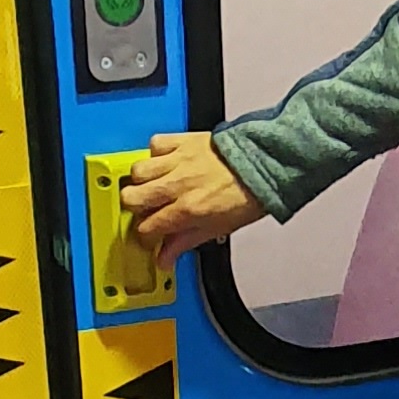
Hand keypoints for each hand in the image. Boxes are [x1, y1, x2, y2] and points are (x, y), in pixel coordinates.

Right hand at [121, 132, 265, 260]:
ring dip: (141, 181)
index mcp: (188, 209)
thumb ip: (185, 242)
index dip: (144, 235)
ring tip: (153, 187)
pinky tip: (164, 163)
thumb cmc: (249, 194)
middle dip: (134, 208)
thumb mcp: (218, 228)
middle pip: (131, 197)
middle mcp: (179, 185)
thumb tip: (166, 258)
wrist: (267, 163)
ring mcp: (179, 161)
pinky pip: (155, 144)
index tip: (149, 235)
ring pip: (137, 170)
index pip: (147, 227)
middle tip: (146, 211)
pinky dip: (155, 153)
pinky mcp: (183, 141)